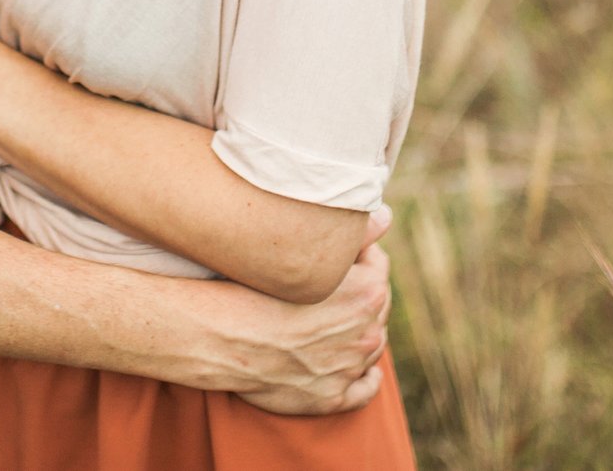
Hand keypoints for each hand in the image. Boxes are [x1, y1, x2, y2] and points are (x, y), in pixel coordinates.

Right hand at [229, 210, 395, 415]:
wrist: (226, 336)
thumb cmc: (258, 288)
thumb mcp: (307, 251)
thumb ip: (354, 234)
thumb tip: (386, 216)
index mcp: (367, 292)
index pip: (377, 265)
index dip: (357, 257)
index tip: (337, 256)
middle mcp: (367, 333)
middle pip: (376, 306)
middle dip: (360, 295)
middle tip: (332, 288)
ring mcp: (351, 368)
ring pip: (372, 345)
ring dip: (361, 334)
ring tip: (336, 324)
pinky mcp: (332, 397)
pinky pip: (364, 390)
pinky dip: (366, 380)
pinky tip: (362, 372)